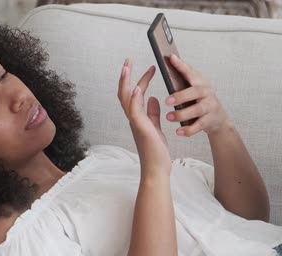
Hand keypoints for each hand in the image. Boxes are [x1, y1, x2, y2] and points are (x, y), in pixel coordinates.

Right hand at [117, 58, 170, 175]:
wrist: (157, 168)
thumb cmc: (156, 151)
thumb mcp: (156, 127)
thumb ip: (153, 113)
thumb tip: (154, 98)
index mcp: (137, 117)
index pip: (135, 94)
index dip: (140, 79)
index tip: (151, 68)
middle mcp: (133, 118)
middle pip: (124, 93)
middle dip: (125, 76)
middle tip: (128, 60)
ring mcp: (135, 123)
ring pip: (125, 99)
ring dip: (126, 82)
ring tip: (128, 67)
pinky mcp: (141, 128)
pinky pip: (135, 111)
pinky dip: (135, 98)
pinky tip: (137, 88)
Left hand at [164, 54, 232, 136]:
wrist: (218, 119)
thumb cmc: (200, 100)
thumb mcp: (194, 87)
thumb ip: (184, 77)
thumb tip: (170, 60)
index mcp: (200, 82)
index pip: (190, 72)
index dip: (181, 65)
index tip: (171, 58)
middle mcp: (207, 92)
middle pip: (195, 92)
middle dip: (181, 96)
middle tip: (167, 101)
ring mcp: (210, 106)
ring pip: (197, 110)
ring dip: (182, 114)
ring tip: (169, 117)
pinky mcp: (210, 120)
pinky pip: (199, 125)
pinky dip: (189, 129)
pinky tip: (179, 131)